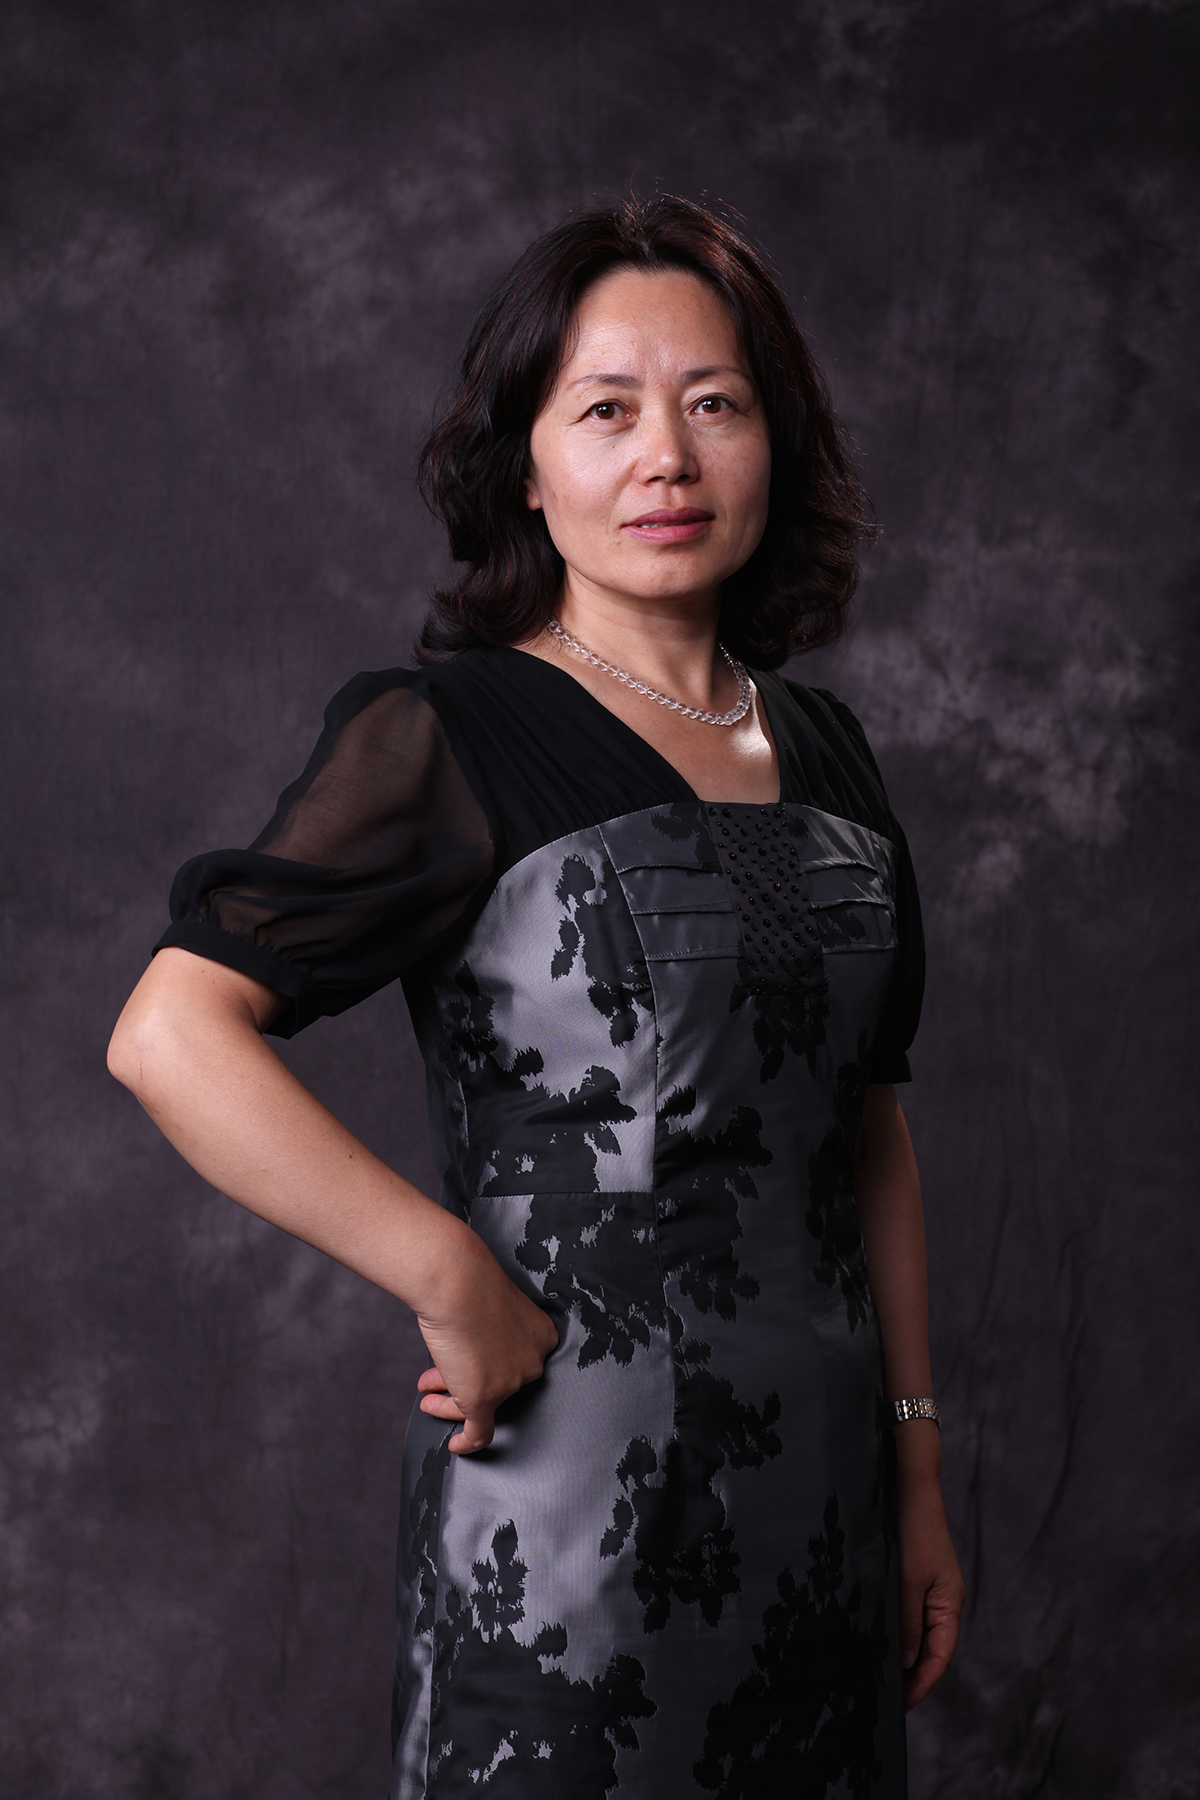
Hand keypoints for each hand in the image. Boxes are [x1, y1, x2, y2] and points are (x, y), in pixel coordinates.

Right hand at [415, 1230, 558, 1453]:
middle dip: (464, 1379)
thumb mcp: (491, 1305)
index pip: (516, 1362)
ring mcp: (511, 1383)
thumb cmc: (469, 1283)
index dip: (487, 1364)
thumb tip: (472, 1349)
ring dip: (451, 1402)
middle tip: (439, 1379)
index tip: (466, 1364)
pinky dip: (468, 1443)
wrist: (457, 1283)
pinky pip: (480, 1433)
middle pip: (500, 1384)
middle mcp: (533, 1362)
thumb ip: (492, 1330)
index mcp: (542, 1337)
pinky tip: (455, 1445)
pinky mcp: (486, 1399)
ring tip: (428, 1394)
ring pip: (483, 1406)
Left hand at [896, 1441, 965, 1708]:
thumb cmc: (912, 1528)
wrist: (906, 1482)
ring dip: (897, 1653)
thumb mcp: (908, 1580)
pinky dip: (891, 1629)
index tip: (899, 1707)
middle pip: (928, 1649)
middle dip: (908, 1675)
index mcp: (949, 1604)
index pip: (939, 1658)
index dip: (920, 1684)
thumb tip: (904, 1663)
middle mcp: (941, 1600)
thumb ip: (906, 1623)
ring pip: (913, 1632)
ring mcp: (926, 1588)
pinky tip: (872, 1638)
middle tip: (880, 1698)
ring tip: (872, 1675)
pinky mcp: (910, 1576)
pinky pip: (903, 1613)